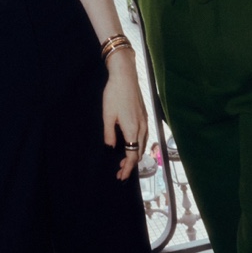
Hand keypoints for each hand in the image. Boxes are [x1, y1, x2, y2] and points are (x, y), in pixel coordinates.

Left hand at [102, 47, 147, 180]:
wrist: (125, 76)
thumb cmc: (114, 94)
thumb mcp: (107, 115)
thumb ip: (109, 133)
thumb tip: (111, 147)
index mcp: (132, 129)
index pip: (132, 156)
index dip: (127, 168)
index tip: (121, 176)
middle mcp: (142, 127)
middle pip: (139, 152)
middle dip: (131, 164)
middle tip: (120, 171)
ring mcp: (145, 121)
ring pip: (143, 144)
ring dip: (135, 154)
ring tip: (124, 160)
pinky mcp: (144, 115)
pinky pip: (144, 136)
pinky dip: (138, 145)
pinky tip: (131, 143)